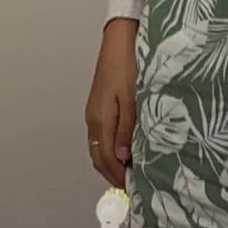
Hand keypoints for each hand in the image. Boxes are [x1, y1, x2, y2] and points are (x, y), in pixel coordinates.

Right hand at [84, 18, 137, 188]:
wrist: (119, 39)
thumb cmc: (128, 64)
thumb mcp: (133, 97)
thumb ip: (128, 128)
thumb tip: (123, 157)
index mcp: (100, 120)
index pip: (106, 159)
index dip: (118, 176)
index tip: (132, 188)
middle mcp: (94, 119)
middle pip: (99, 156)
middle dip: (113, 173)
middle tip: (132, 184)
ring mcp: (96, 112)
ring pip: (100, 146)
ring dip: (113, 161)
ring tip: (132, 170)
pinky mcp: (101, 105)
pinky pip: (103, 135)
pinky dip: (113, 147)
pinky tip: (127, 147)